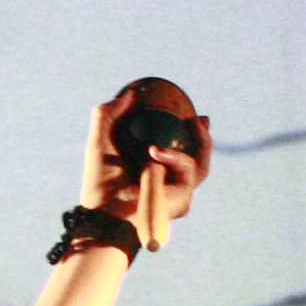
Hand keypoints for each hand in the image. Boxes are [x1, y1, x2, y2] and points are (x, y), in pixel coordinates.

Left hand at [80, 85, 209, 249]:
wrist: (103, 212)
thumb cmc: (100, 181)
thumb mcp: (100, 142)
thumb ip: (108, 115)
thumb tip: (130, 93)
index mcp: (154, 169)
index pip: (179, 149)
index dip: (189, 132)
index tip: (191, 114)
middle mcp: (169, 182)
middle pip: (199, 157)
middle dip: (204, 138)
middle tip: (200, 119)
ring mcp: (178, 192)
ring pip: (201, 164)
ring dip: (199, 142)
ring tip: (190, 124)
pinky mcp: (183, 199)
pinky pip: (188, 171)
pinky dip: (174, 158)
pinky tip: (156, 152)